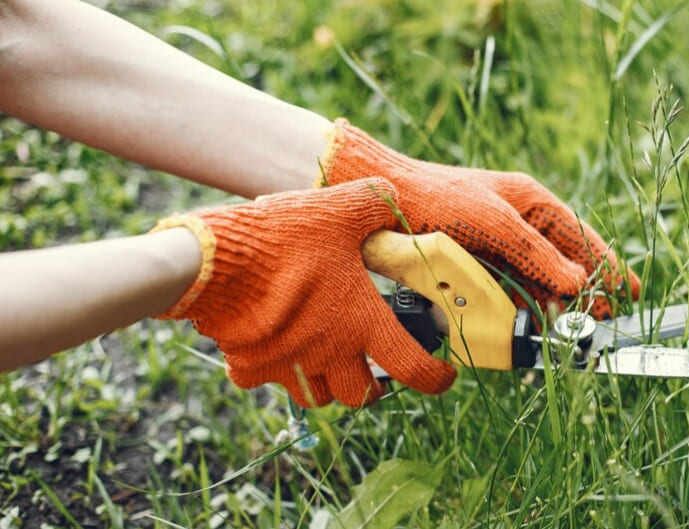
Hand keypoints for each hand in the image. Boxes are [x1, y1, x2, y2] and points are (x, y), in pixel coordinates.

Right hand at [153, 179, 455, 407]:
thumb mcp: (340, 208)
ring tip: (326, 359)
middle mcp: (329, 354)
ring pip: (317, 398)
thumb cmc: (285, 238)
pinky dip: (270, 371)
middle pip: (361, 396)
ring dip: (327, 385)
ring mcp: (288, 365)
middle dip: (372, 387)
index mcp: (363, 324)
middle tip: (374, 368)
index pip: (414, 369)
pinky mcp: (249, 365)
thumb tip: (390, 198)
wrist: (213, 262)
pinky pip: (263, 380)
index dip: (435, 379)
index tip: (442, 378)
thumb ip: (374, 204)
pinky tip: (271, 346)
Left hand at [321, 119, 640, 317]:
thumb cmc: (437, 198)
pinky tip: (531, 323)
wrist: (380, 200)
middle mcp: (518, 223)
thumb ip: (535, 253)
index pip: (579, 238)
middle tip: (604, 321)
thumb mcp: (492, 222)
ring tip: (572, 328)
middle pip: (563, 263)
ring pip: (538, 280)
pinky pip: (509, 290)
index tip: (629, 293)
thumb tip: (577, 283)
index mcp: (531, 202)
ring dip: (554, 304)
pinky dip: (523, 307)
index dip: (606, 266)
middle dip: (585, 291)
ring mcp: (497, 245)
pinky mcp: (474, 264)